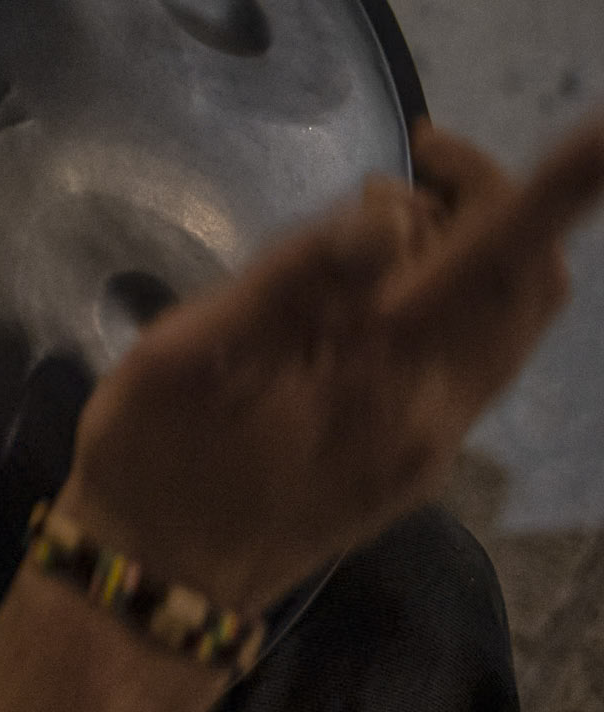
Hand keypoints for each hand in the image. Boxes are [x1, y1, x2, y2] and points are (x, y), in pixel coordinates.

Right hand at [56, 116, 603, 613]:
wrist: (159, 580)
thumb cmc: (153, 456)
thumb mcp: (187, 356)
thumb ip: (293, 281)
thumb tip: (385, 214)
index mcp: (381, 379)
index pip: (495, 265)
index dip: (551, 193)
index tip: (599, 131)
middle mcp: (437, 412)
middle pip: (529, 284)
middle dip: (495, 198)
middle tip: (411, 155)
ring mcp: (438, 438)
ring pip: (512, 319)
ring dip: (480, 243)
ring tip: (384, 215)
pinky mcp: (421, 453)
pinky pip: (476, 351)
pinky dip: (455, 290)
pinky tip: (370, 289)